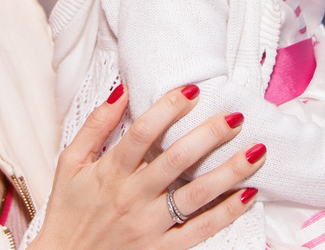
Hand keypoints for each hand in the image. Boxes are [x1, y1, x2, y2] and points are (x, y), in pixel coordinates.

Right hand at [29, 84, 266, 249]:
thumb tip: (122, 91)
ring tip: (256, 151)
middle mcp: (132, 198)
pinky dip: (226, 214)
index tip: (192, 90)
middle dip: (209, 135)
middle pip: (176, 160)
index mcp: (110, 173)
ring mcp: (149, 226)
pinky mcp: (161, 249)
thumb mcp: (70, 163)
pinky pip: (199, 230)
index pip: (142, 133)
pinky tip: (247, 194)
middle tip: (235, 116)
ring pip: (196, 195)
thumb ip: (95, 126)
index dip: (168, 108)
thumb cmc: (68, 211)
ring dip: (229, 172)